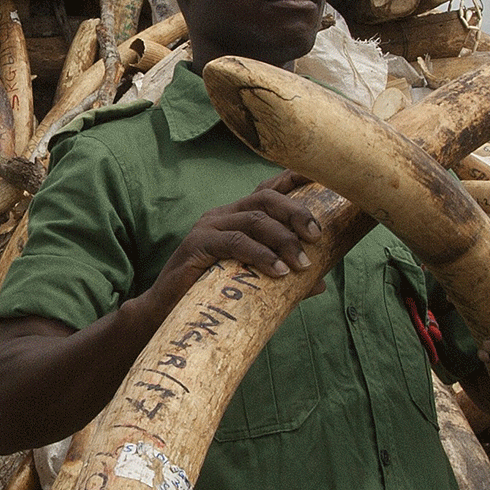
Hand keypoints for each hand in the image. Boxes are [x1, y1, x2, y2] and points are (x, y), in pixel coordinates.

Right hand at [147, 172, 328, 308]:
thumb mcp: (254, 283)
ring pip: (253, 219)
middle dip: (296, 212)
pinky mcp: (197, 244)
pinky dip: (260, 255)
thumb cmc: (210, 294)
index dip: (293, 179)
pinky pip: (234, 242)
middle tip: (317, 236)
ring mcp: (208, 227)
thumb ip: (286, 279)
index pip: (268, 189)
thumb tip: (321, 283)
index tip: (323, 177)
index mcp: (237, 217)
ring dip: (283, 240)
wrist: (166, 312)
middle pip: (265, 198)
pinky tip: (278, 272)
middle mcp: (223, 215)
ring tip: (302, 264)